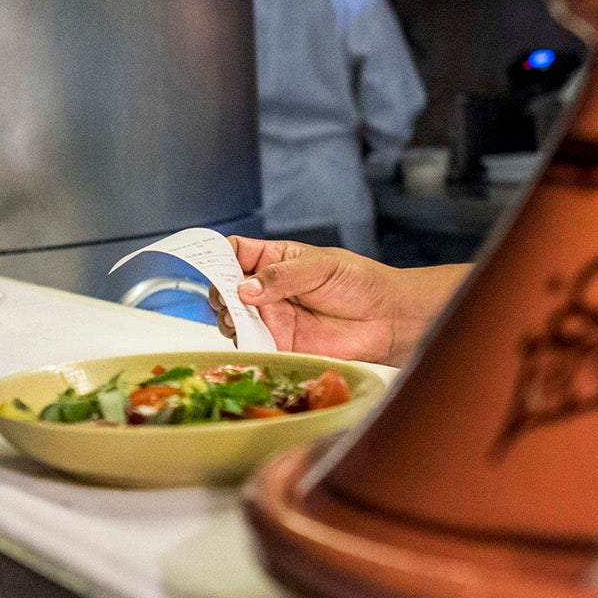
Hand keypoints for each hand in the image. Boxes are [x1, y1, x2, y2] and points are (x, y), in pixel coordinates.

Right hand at [225, 237, 463, 363]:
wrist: (387, 320)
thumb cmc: (360, 284)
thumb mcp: (321, 267)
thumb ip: (282, 277)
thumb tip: (244, 288)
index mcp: (275, 260)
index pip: (235, 252)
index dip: (217, 255)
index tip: (209, 262)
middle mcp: (267, 289)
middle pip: (225, 287)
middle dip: (219, 290)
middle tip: (228, 296)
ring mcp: (271, 317)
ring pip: (231, 317)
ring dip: (227, 316)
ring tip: (238, 315)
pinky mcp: (279, 344)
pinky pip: (250, 344)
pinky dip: (241, 342)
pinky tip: (247, 336)